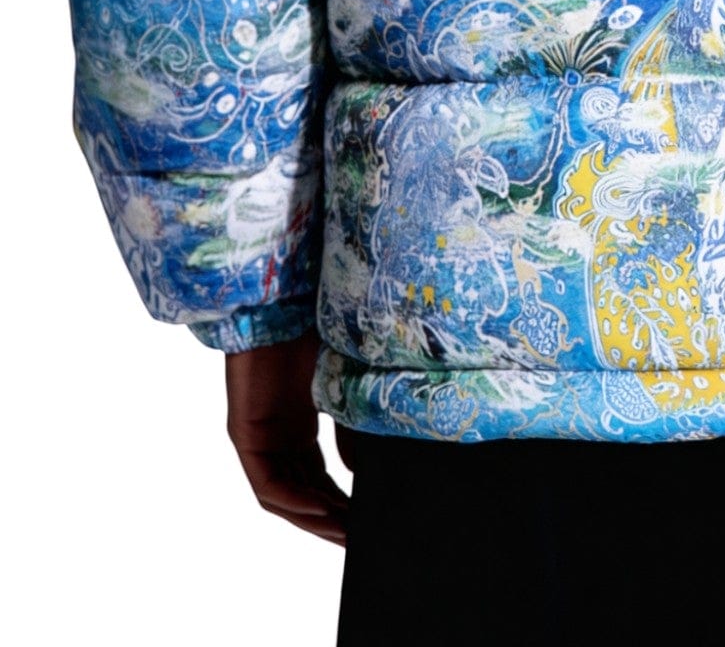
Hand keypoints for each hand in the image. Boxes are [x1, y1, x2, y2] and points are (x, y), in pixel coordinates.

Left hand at [225, 330, 349, 544]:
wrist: (286, 299)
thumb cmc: (318, 330)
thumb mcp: (345, 388)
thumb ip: (352, 430)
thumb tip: (363, 474)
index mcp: (300, 425)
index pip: (319, 480)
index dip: (341, 505)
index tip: (366, 522)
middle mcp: (278, 436)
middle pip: (302, 494)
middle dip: (331, 520)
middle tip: (360, 539)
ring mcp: (260, 437)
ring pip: (284, 496)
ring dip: (313, 518)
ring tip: (344, 533)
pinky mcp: (244, 434)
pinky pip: (267, 483)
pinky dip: (293, 500)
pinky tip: (320, 508)